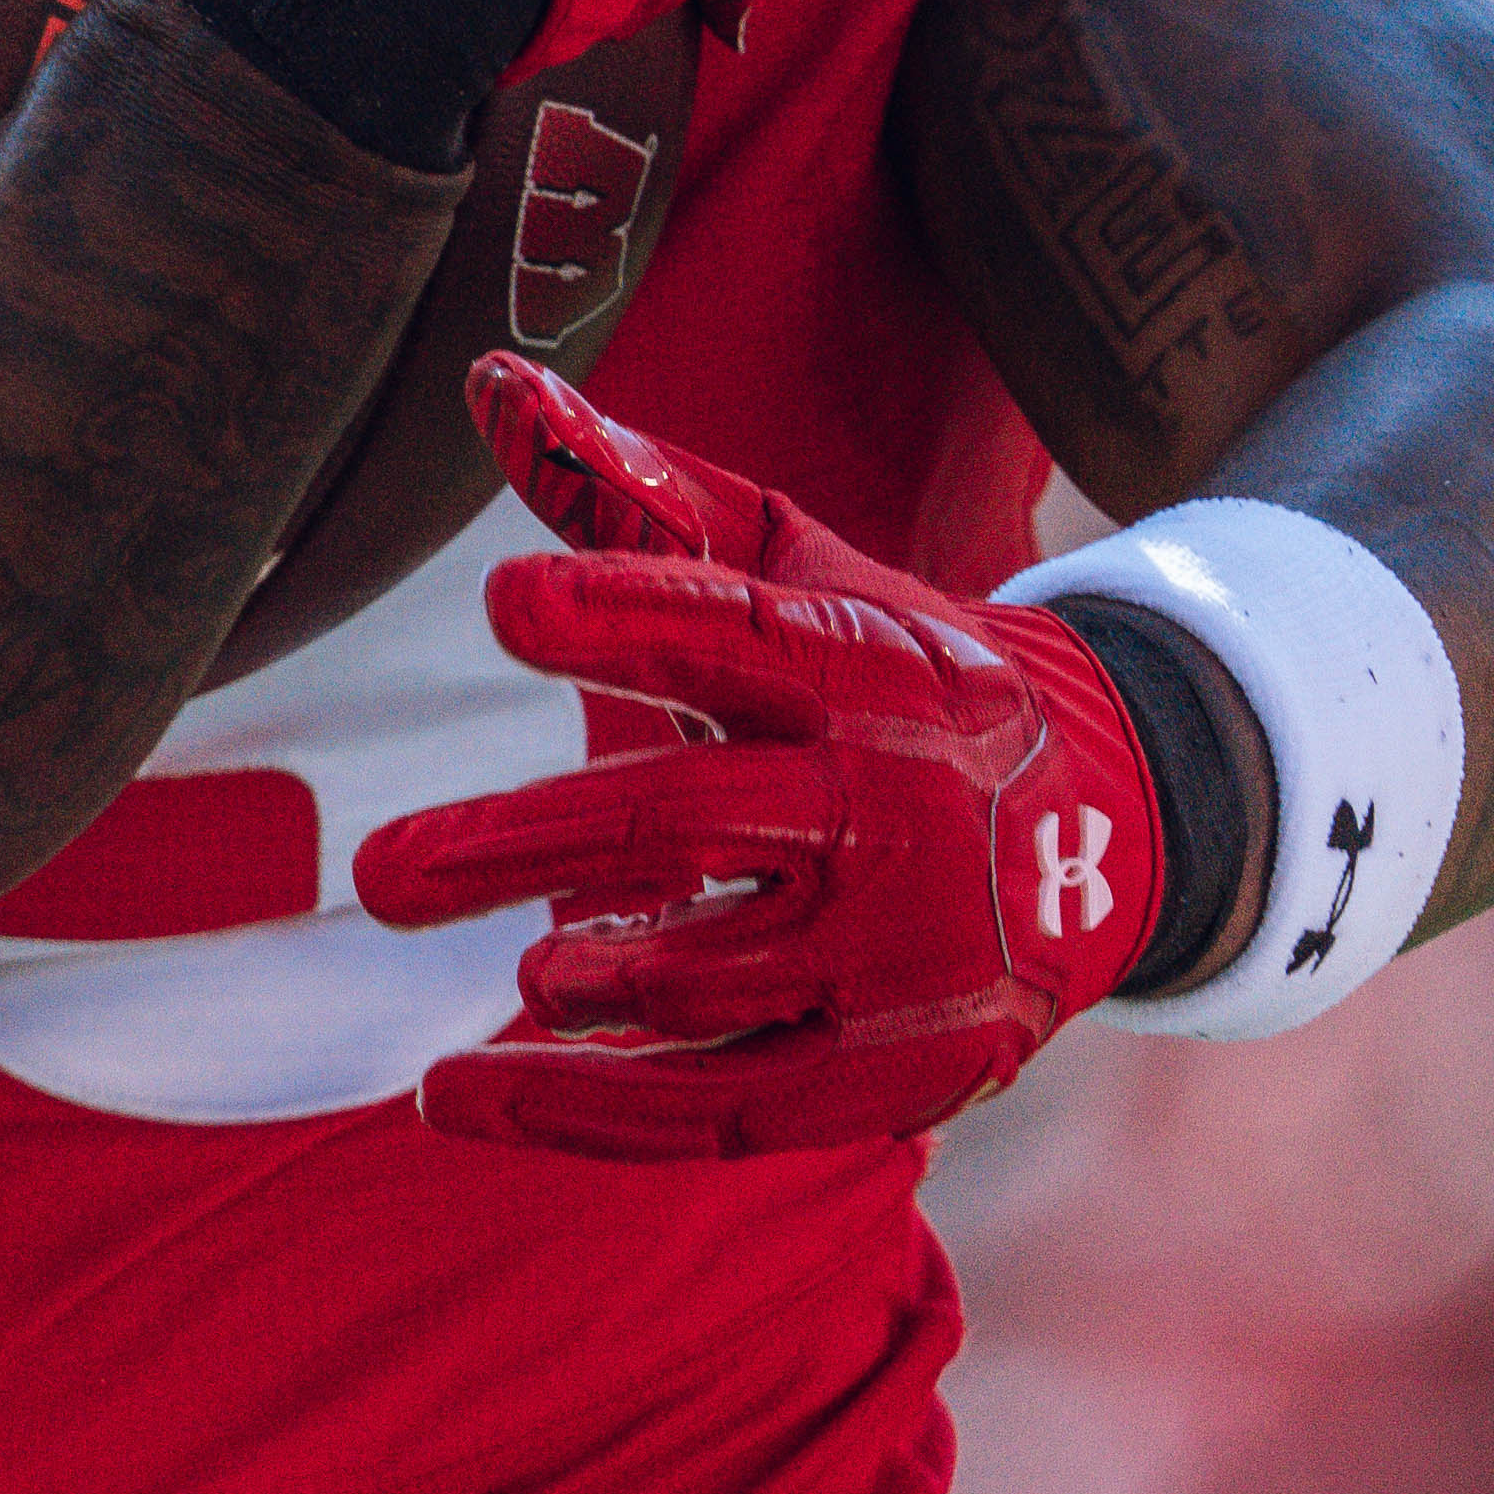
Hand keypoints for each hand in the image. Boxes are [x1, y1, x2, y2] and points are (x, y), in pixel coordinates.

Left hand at [354, 356, 1176, 1157]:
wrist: (1115, 829)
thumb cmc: (893, 676)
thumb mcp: (798, 571)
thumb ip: (638, 496)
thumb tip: (487, 380)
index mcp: (874, 669)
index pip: (740, 635)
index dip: (624, 619)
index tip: (506, 602)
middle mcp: (895, 811)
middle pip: (682, 828)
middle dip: (519, 847)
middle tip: (378, 876)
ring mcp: (902, 957)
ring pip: (696, 982)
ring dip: (576, 980)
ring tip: (524, 968)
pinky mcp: (891, 1073)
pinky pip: (715, 1112)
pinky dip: (574, 1113)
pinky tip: (448, 1095)